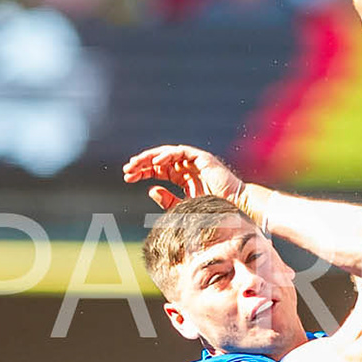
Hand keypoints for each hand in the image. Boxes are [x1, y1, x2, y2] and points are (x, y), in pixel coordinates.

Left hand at [123, 143, 246, 211]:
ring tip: (136, 164)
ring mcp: (195, 161)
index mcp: (182, 177)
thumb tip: (151, 189)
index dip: (142, 172)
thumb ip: (168, 200)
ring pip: (167, 153)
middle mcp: (187, 167)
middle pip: (159, 160)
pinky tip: (155, 163)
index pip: (158, 169)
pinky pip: (181, 152)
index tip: (128, 177)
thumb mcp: (183, 207)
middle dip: (142, 163)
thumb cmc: (212, 210)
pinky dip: (167, 155)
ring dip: (150, 157)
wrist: (234, 208)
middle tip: (127, 169)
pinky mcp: (203, 158)